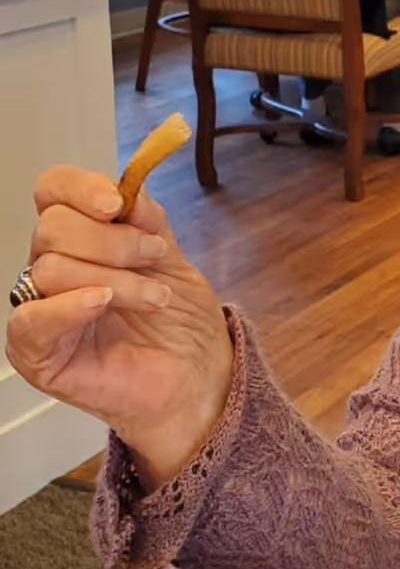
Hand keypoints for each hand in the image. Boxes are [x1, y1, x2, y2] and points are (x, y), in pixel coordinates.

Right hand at [6, 168, 233, 489]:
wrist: (198, 380)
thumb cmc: (180, 326)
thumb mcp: (172, 260)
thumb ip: (148, 223)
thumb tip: (130, 192)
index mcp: (81, 240)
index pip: (53, 192)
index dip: (80, 188)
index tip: (118, 203)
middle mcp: (55, 269)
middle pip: (52, 227)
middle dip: (113, 240)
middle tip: (153, 258)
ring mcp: (44, 310)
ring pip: (52, 268)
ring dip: (116, 279)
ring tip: (154, 297)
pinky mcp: (38, 353)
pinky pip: (31, 319)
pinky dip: (69, 306)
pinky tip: (102, 303)